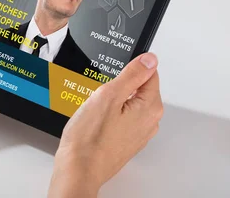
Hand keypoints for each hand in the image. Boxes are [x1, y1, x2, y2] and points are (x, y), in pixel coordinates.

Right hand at [49, 53, 162, 197]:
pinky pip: (120, 117)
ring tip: (95, 110)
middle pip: (138, 87)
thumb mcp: (109, 94)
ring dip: (111, 100)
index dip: (128, 69)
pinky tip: (94, 121)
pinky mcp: (126, 140)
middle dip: (118, 85)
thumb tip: (150, 59)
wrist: (78, 169)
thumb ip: (132, 74)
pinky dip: (108, 114)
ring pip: (127, 102)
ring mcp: (138, 133)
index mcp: (151, 107)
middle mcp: (150, 121)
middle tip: (100, 95)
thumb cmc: (90, 138)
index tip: (113, 77)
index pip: (149, 72)